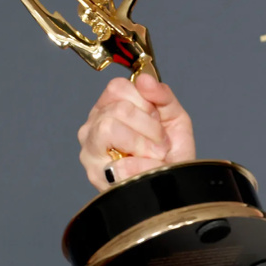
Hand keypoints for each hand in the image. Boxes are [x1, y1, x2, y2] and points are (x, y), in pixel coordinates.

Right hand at [77, 74, 195, 190]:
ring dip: (143, 145)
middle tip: (160, 144)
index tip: (157, 119)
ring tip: (154, 156)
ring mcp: (90, 151)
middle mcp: (93, 126)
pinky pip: (118, 164)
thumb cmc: (170, 153)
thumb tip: (145, 80)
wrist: (173, 185)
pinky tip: (146, 171)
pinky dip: (143, 167)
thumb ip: (163, 96)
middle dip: (150, 128)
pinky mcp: (95, 176)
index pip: (117, 88)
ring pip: (109, 128)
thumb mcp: (175, 118)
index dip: (145, 102)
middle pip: (118, 109)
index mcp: (110, 107)